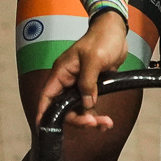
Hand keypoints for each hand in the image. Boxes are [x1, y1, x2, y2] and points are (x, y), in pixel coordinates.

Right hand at [35, 10, 128, 128]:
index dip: (44, 114)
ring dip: (90, 119)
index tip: (45, 129)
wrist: (117, 30)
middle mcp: (67, 81)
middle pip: (64, 108)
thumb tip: (86, 103)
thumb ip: (88, 82)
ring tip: (105, 124)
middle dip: (77, 119)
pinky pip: (90, 104)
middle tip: (93, 123)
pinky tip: (106, 121)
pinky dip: (96, 113)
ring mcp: (79, 84)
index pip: (47, 98)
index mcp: (61, 73)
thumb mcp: (94, 59)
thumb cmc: (102, 39)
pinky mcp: (92, 86)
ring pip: (78, 109)